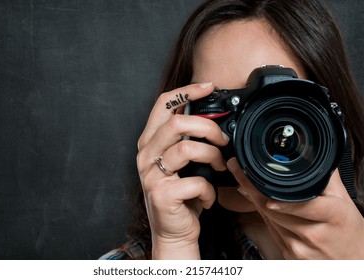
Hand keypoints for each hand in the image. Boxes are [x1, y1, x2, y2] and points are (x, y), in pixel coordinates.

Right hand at [137, 82, 229, 258]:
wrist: (173, 231)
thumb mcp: (181, 162)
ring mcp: (151, 175)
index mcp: (150, 142)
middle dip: (208, 127)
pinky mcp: (162, 195)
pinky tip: (208, 197)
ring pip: (187, 149)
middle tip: (223, 140)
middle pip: (177, 123)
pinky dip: (210, 191)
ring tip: (220, 166)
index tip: (209, 87)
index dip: (187, 91)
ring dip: (213, 156)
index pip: (163, 104)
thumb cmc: (180, 194)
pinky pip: (196, 182)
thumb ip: (187, 139)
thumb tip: (213, 118)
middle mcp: (146, 155)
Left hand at [227, 157, 363, 258]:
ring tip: (243, 181)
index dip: (280, 198)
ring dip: (254, 199)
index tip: (258, 183)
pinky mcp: (289, 256)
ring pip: (269, 219)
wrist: (352, 263)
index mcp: (333, 216)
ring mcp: (300, 248)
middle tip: (236, 168)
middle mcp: (314, 235)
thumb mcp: (343, 200)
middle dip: (251, 187)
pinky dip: (263, 214)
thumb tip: (308, 154)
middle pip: (275, 210)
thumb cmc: (348, 230)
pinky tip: (259, 203)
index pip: (303, 205)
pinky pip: (271, 230)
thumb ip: (325, 177)